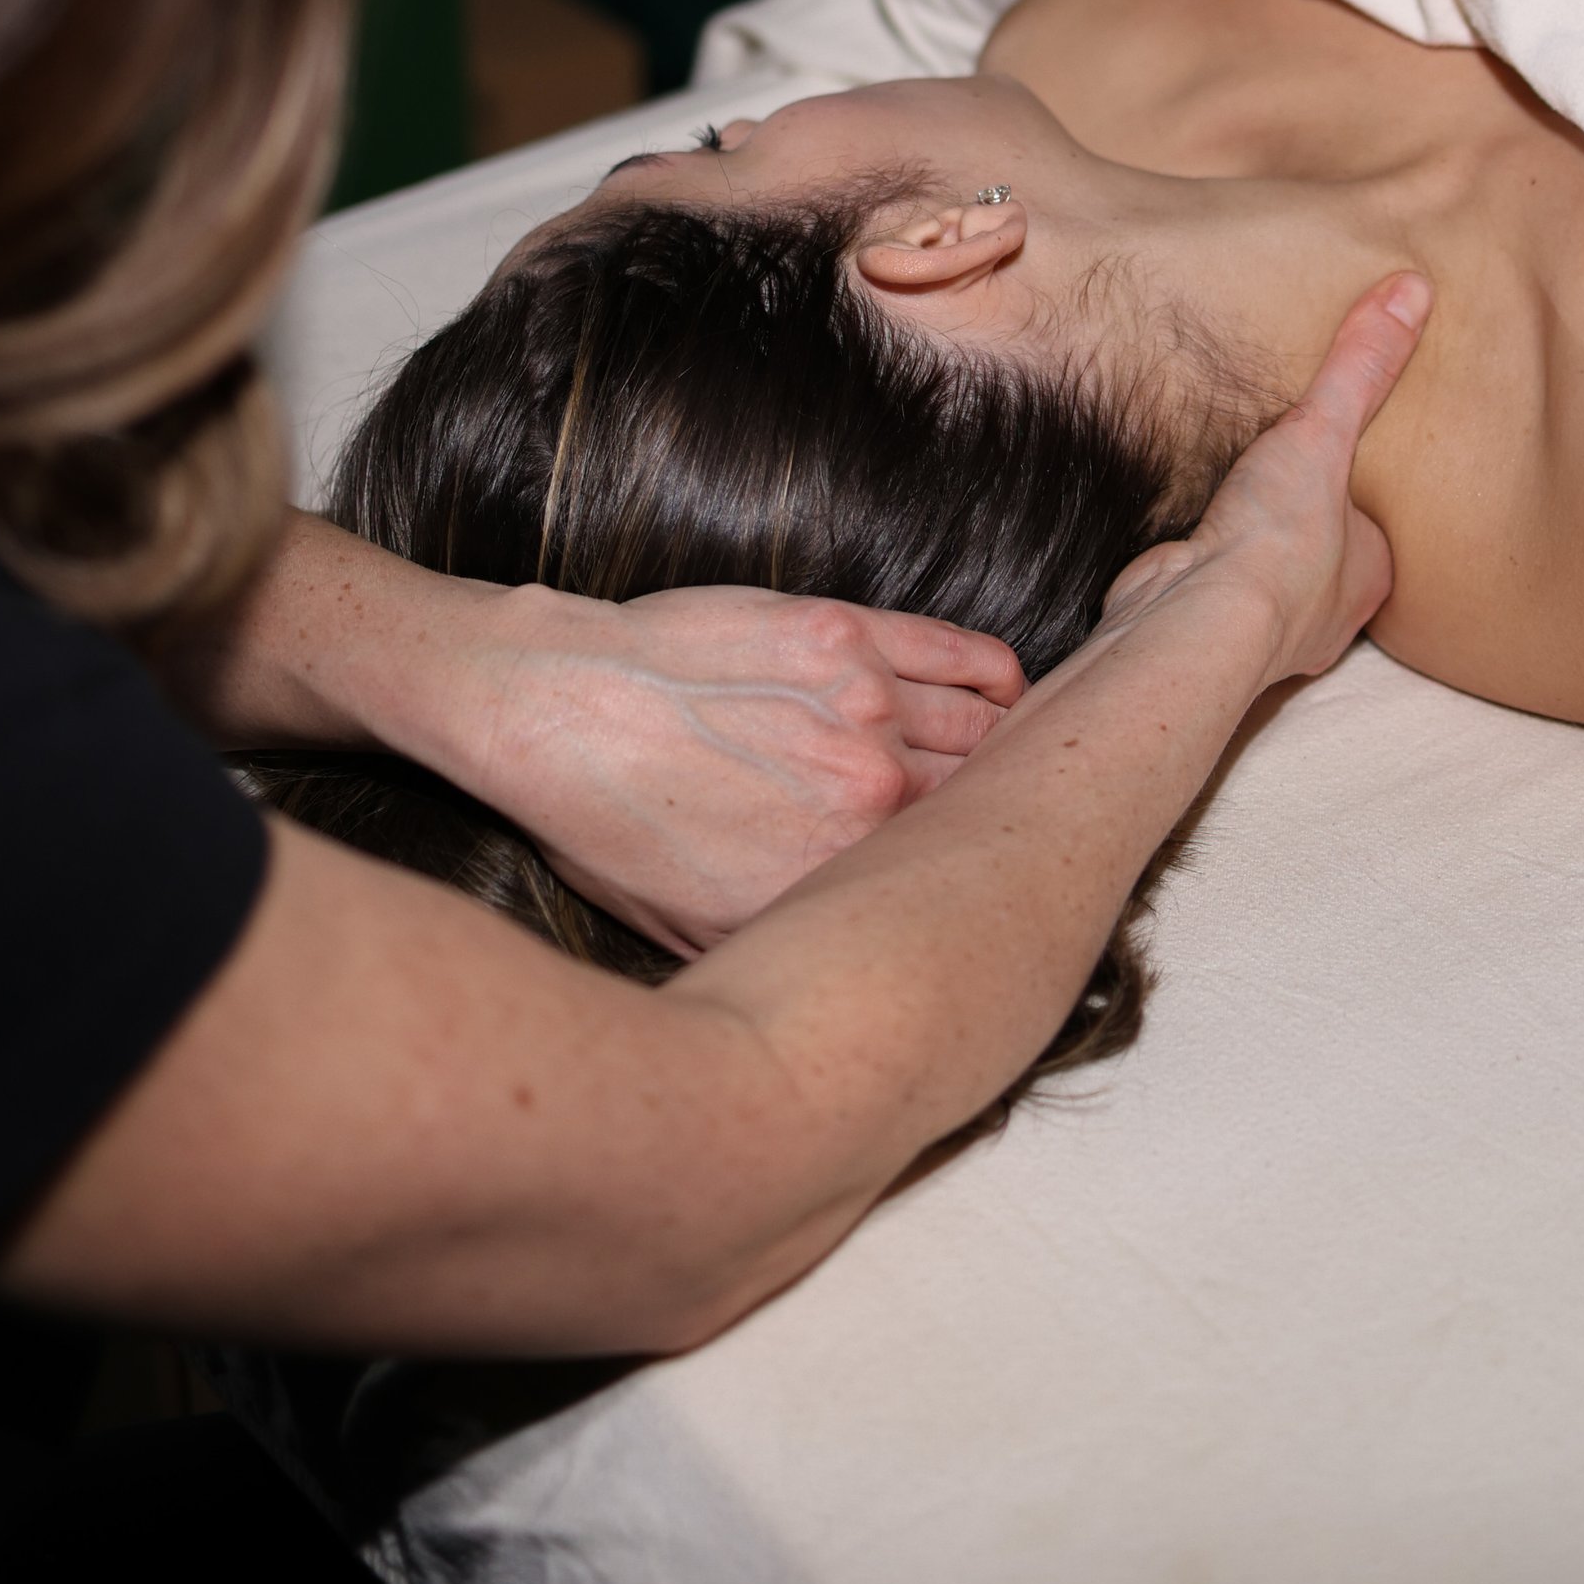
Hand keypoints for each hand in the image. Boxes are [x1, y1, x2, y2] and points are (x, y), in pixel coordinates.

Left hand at [456, 583, 1025, 956]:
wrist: (551, 710)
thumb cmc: (610, 826)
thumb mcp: (698, 932)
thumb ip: (794, 938)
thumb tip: (846, 954)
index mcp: (840, 877)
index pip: (957, 879)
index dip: (976, 876)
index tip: (989, 872)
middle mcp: (871, 792)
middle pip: (988, 802)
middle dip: (1011, 814)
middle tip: (1030, 815)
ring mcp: (864, 703)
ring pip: (987, 726)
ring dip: (1017, 741)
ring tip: (1033, 749)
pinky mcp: (846, 630)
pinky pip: (956, 650)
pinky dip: (996, 671)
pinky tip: (1008, 684)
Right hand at [1098, 271, 1426, 688]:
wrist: (1195, 619)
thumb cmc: (1277, 540)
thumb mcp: (1325, 432)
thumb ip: (1361, 367)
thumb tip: (1416, 289)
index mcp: (1370, 576)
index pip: (1375, 527)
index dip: (1359, 494)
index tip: (1341, 462)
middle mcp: (1326, 614)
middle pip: (1324, 555)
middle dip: (1308, 524)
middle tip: (1289, 477)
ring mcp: (1265, 628)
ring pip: (1269, 575)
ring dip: (1254, 545)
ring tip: (1241, 498)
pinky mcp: (1206, 626)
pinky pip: (1213, 583)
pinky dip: (1205, 560)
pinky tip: (1192, 534)